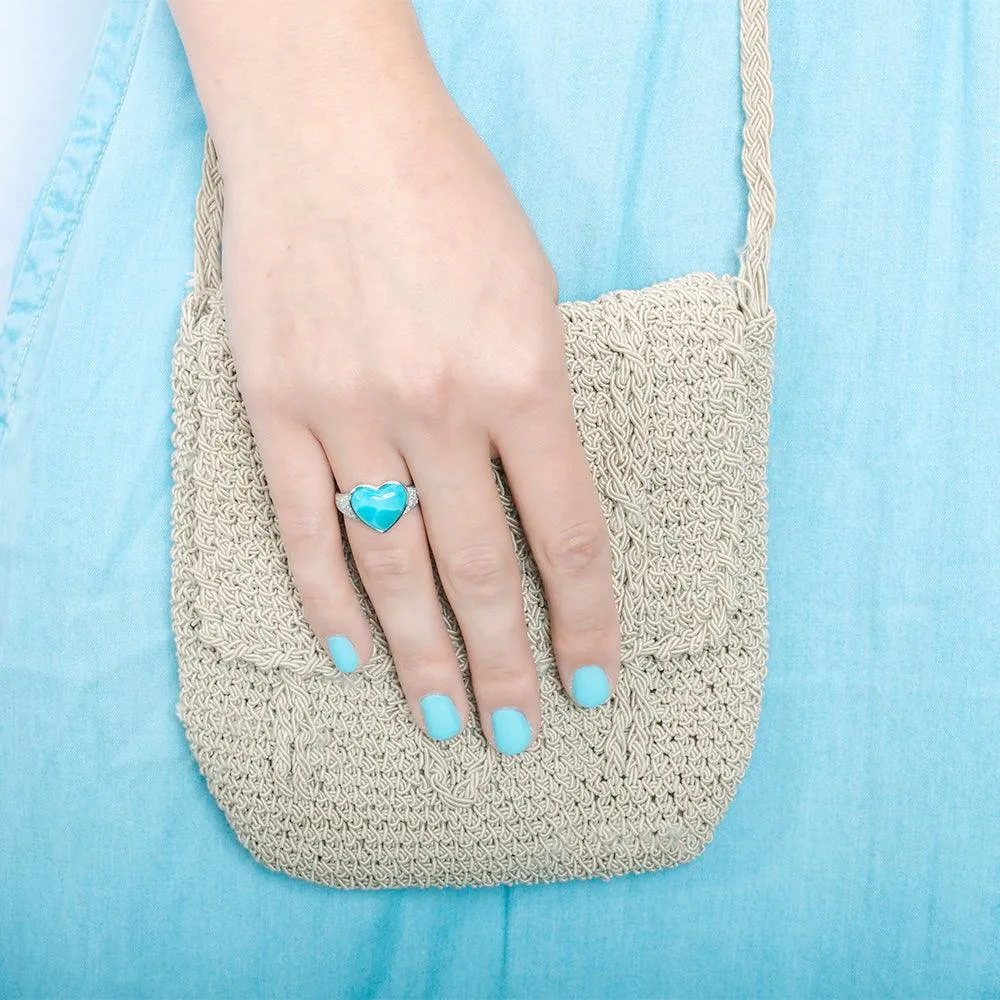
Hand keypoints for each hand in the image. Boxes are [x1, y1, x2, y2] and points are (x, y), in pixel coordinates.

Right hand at [171, 0, 619, 753]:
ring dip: (421, 654)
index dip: (586, 619)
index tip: (595, 680)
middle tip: (520, 732)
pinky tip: (354, 653)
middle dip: (505, 665)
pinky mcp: (276, 408)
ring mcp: (349, 414)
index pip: (567, 535)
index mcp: (523, 377)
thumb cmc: (448, 198)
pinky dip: (328, 601)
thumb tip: (537, 507)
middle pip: (479, 573)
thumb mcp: (533, 292)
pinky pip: (303, 530)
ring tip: (444, 718)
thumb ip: (538, 405)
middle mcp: (438, 410)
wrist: (331, 128)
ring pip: (392, 569)